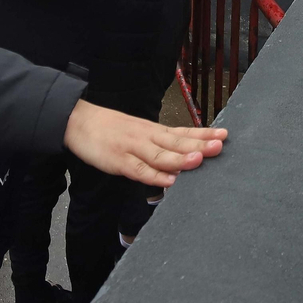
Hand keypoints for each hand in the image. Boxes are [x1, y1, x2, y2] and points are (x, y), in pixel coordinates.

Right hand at [64, 100, 225, 187]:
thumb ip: (159, 145)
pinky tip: (168, 181)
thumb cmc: (111, 130)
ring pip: (160, 155)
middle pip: (176, 141)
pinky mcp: (118, 161)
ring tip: (199, 160)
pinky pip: (138, 170)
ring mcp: (132, 148)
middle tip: (219, 146)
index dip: (203, 134)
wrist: (78, 121)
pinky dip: (153, 176)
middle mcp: (147, 137)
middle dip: (199, 144)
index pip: (183, 132)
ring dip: (179, 158)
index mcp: (153, 131)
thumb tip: (184, 158)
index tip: (225, 135)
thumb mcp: (139, 133)